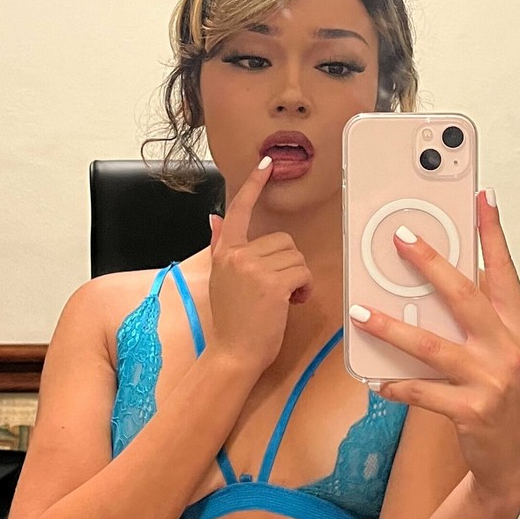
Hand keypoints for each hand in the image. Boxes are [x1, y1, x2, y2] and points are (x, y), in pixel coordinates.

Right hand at [206, 156, 313, 377]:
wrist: (232, 354)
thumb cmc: (232, 322)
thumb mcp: (220, 279)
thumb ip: (220, 246)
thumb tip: (214, 219)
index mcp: (225, 252)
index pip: (240, 210)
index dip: (254, 185)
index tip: (266, 164)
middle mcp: (237, 255)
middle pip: (283, 239)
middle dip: (288, 263)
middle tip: (279, 289)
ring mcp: (254, 268)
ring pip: (296, 256)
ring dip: (298, 277)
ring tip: (283, 299)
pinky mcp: (273, 283)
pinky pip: (302, 272)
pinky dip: (305, 288)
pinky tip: (292, 303)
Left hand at [350, 190, 519, 518]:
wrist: (519, 460)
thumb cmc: (507, 399)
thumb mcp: (506, 353)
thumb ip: (482, 320)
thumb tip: (445, 281)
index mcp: (517, 328)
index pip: (504, 272)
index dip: (493, 234)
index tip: (483, 198)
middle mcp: (508, 348)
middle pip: (464, 296)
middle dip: (431, 263)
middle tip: (401, 239)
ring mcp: (491, 380)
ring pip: (433, 346)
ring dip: (393, 328)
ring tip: (361, 313)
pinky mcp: (471, 411)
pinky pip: (424, 393)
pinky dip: (397, 386)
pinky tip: (378, 381)